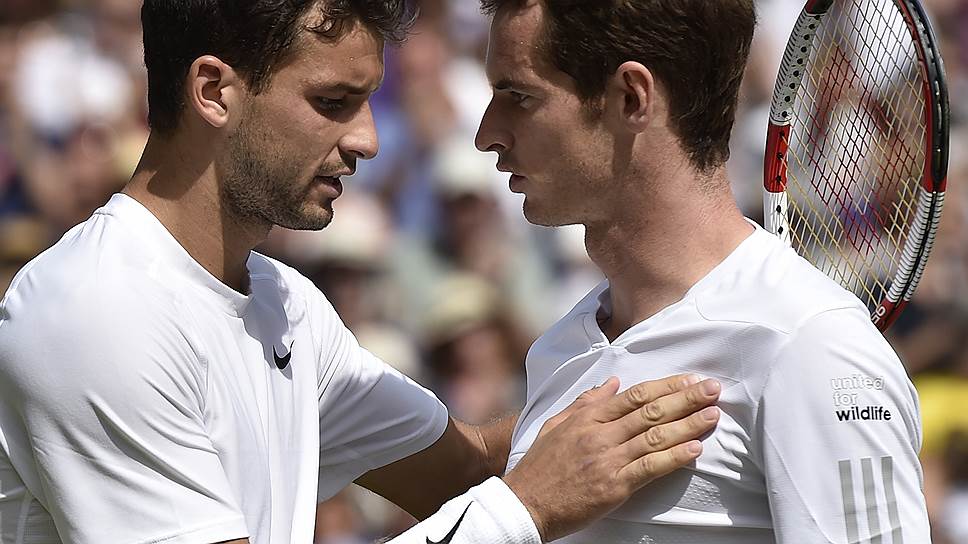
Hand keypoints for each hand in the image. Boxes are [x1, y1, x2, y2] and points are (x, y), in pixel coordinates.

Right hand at [502, 374, 720, 541]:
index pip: (634, 395)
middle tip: (713, 389)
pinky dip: (675, 457)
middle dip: (686, 398)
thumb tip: (612, 382)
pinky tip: (695, 449)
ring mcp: (608, 460)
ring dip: (688, 424)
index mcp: (587, 418)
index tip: (689, 380)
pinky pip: (650, 468)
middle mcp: (600, 434)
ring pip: (655, 436)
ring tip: (713, 415)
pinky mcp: (614, 486)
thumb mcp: (556, 424)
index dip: (666, 386)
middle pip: (651, 411)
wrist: (526, 503)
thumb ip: (585, 402)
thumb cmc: (540, 466)